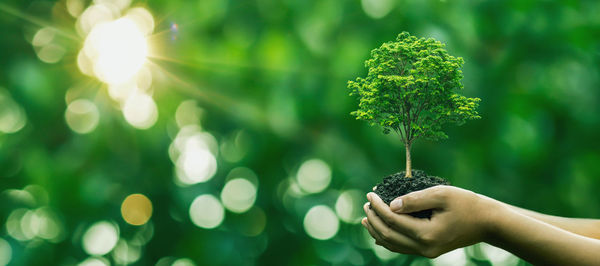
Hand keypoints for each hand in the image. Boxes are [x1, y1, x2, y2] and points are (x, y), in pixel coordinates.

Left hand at [362, 186, 500, 257]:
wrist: (487, 222)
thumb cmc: (466, 204)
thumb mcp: (441, 194)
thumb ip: (415, 199)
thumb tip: (391, 205)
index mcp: (427, 234)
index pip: (392, 220)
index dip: (378, 206)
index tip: (370, 193)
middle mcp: (424, 247)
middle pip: (388, 235)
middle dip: (373, 219)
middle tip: (366, 203)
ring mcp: (426, 252)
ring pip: (392, 245)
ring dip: (377, 230)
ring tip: (366, 217)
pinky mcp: (428, 250)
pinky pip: (401, 247)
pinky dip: (388, 238)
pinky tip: (380, 230)